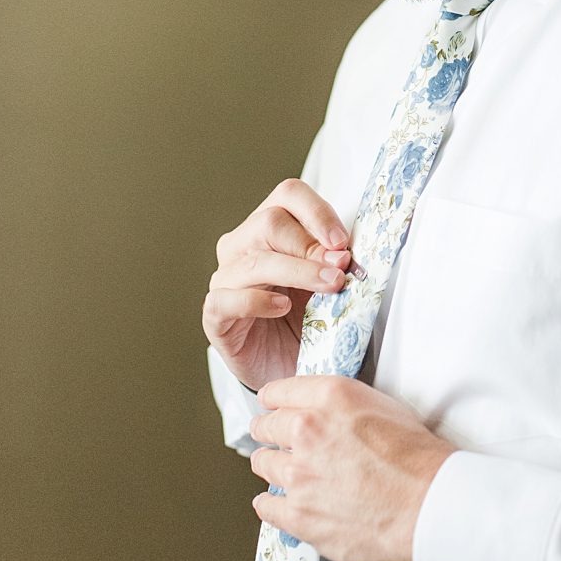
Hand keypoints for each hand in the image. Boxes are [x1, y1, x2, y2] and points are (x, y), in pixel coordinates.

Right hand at [204, 179, 352, 391]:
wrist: (288, 365)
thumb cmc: (305, 318)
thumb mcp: (327, 283)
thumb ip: (334, 262)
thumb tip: (346, 253)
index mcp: (269, 227)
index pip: (289, 195)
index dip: (318, 212)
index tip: (343, 241)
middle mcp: (242, 246)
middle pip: (270, 222)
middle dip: (311, 245)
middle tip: (340, 269)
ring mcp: (225, 279)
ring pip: (255, 261)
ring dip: (298, 271)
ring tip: (328, 287)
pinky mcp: (215, 314)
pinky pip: (228, 298)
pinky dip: (258, 301)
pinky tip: (282, 308)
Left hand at [248, 376, 456, 560]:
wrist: (429, 504)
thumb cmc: (418, 459)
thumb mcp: (384, 406)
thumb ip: (343, 406)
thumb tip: (328, 412)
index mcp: (330, 398)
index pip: (279, 391)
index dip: (273, 400)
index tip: (270, 406)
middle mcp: (308, 430)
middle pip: (265, 426)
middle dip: (269, 432)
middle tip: (273, 438)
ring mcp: (299, 474)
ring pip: (264, 464)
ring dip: (273, 466)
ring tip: (285, 472)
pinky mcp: (298, 513)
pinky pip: (266, 506)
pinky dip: (271, 505)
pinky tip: (278, 504)